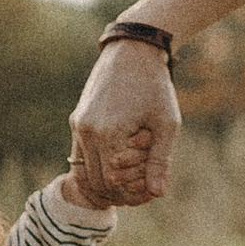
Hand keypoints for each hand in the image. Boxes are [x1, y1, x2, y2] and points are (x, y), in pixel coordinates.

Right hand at [69, 38, 179, 207]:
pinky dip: (98, 163)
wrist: (133, 51)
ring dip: (106, 178)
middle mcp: (86, 131)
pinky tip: (119, 160)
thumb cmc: (154, 86)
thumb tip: (157, 194)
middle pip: (95, 181)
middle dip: (117, 190)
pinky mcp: (78, 119)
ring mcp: (78, 125)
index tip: (149, 192)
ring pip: (84, 169)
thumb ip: (159, 161)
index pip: (112, 183)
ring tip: (131, 176)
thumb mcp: (166, 124)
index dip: (130, 194)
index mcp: (108, 134)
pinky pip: (82, 152)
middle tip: (141, 188)